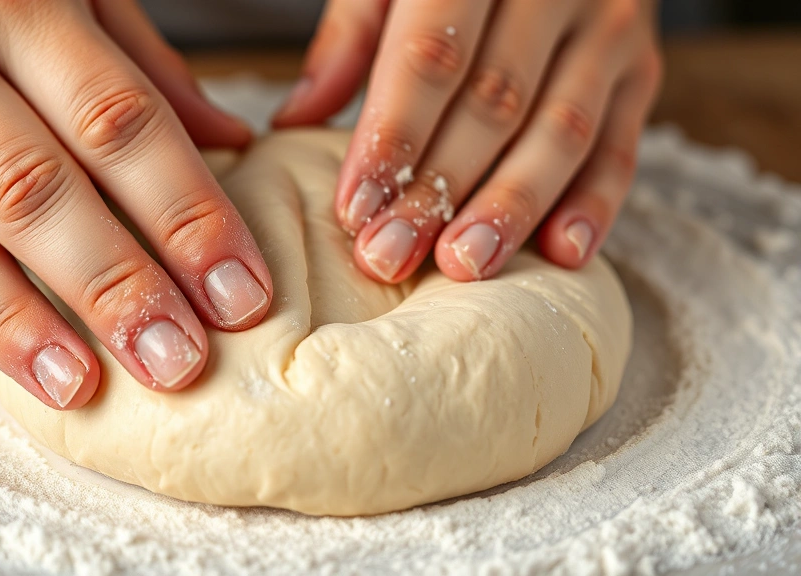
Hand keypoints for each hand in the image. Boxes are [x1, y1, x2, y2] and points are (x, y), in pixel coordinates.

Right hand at [0, 0, 271, 407]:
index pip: (122, 121)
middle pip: (51, 185)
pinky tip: (52, 371)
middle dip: (131, 281)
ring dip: (66, 319)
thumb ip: (139, 66)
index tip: (243, 287)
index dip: (189, 213)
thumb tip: (227, 142)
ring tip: (135, 373)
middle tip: (193, 355)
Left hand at [274, 0, 661, 282]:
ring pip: (560, 130)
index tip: (356, 209)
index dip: (394, 138)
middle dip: (439, 190)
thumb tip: (294, 121)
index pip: (432, 56)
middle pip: (493, 104)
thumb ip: (351, 37)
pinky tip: (561, 255)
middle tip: (390, 258)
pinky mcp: (644, 66)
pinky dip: (595, 203)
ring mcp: (609, 26)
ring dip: (510, 208)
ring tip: (463, 266)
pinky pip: (623, 143)